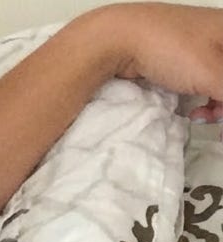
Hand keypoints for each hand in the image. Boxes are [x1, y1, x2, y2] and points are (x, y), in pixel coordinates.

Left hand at [79, 2, 222, 119]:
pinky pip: (202, 81)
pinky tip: (193, 113)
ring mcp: (199, 45)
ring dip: (218, 104)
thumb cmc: (170, 49)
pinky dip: (202, 98)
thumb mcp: (212, 73)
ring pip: (220, 80)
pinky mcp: (178, 58)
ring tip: (205, 118)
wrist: (116, 38)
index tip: (222, 111)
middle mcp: (220, 34)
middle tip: (217, 117)